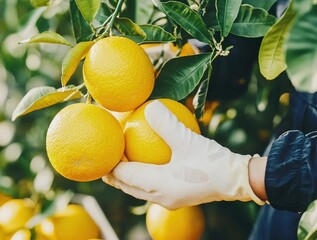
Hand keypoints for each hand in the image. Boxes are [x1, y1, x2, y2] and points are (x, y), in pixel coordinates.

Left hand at [103, 100, 264, 209]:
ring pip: (137, 189)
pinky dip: (141, 177)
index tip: (102, 150)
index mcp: (158, 186)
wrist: (239, 181)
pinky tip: (143, 163)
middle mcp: (159, 197)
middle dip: (113, 173)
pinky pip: (150, 188)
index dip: (109, 164)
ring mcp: (168, 200)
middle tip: (104, 157)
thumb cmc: (215, 162)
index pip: (124, 175)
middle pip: (126, 186)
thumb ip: (166, 124)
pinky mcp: (176, 197)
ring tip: (119, 160)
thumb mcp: (188, 139)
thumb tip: (148, 106)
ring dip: (126, 176)